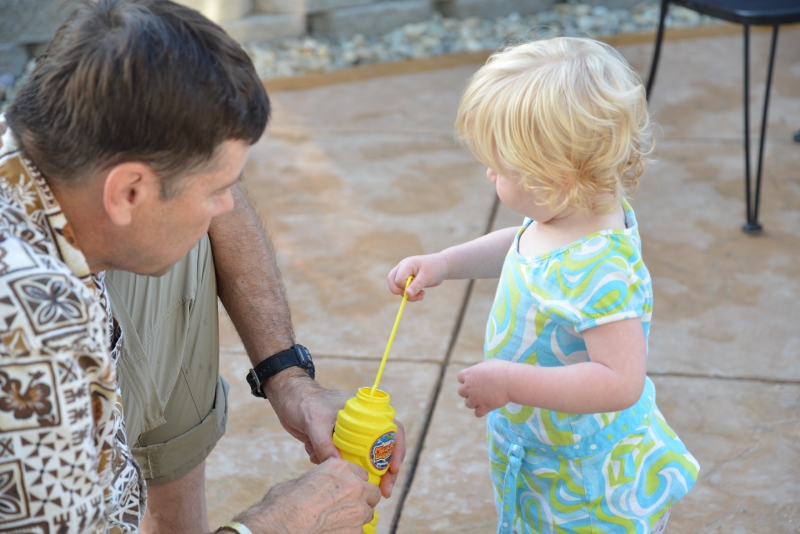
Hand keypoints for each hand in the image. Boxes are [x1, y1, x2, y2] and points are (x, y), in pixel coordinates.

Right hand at [233, 458, 380, 533]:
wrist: (278, 526)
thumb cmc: (283, 504)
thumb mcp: (303, 480)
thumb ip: (323, 480)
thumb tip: (324, 485)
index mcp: (340, 468)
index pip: (361, 473)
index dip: (353, 482)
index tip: (347, 490)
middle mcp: (354, 486)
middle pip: (372, 492)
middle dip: (362, 498)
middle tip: (347, 506)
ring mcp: (357, 510)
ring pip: (368, 513)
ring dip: (357, 516)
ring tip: (337, 521)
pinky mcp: (355, 531)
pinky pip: (359, 531)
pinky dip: (350, 531)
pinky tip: (334, 531)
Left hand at [265, 368, 406, 497]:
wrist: (286, 398)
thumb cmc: (303, 402)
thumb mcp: (314, 422)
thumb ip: (325, 443)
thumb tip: (338, 465)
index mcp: (364, 411)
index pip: (390, 428)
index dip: (397, 448)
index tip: (393, 468)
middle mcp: (360, 424)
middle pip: (380, 449)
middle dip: (383, 470)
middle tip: (385, 490)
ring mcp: (348, 435)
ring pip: (362, 458)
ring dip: (358, 473)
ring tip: (352, 487)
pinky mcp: (334, 443)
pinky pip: (342, 460)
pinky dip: (334, 466)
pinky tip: (315, 459)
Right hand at [387, 252, 448, 301]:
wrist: (442, 267)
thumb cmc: (435, 268)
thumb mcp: (426, 277)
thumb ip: (416, 286)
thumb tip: (407, 294)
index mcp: (406, 265)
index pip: (398, 280)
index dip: (405, 288)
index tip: (417, 288)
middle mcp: (402, 269)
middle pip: (392, 282)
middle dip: (401, 292)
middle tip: (413, 295)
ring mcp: (404, 274)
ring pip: (397, 288)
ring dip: (408, 295)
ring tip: (421, 294)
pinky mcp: (407, 280)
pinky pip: (403, 290)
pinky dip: (411, 295)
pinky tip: (421, 293)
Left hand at [457, 360, 511, 416]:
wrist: (511, 381)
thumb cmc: (502, 369)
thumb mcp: (488, 364)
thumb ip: (480, 370)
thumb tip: (480, 372)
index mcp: (469, 374)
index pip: (460, 377)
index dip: (466, 379)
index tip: (475, 379)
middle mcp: (469, 386)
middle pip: (461, 392)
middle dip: (468, 391)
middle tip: (479, 390)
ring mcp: (475, 398)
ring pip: (467, 404)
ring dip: (474, 402)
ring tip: (484, 398)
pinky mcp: (484, 407)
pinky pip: (477, 413)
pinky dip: (481, 411)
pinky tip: (487, 407)